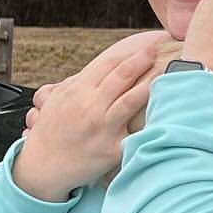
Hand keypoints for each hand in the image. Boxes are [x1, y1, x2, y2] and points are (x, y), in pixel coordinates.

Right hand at [13, 31, 169, 199]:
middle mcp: (90, 107)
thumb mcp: (60, 99)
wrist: (43, 166)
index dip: (130, 53)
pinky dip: (151, 123)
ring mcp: (102, 128)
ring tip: (169, 72)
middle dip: (144, 59)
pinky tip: (167, 113)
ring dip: (151, 83)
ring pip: (131, 99)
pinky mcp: (111, 150)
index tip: (148, 46)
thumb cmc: (52, 131)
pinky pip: (135, 134)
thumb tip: (106, 66)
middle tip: (161, 50)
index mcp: (78, 91)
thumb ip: (81, 81)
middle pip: (122, 76)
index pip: (108, 65)